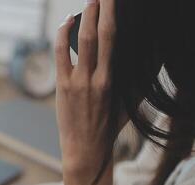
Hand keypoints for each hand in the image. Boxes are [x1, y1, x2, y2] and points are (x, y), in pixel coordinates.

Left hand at [55, 0, 126, 184]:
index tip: (114, 3)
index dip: (114, 18)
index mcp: (113, 81)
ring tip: (87, 4)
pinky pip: (60, 54)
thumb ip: (135, 82)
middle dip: (101, 10)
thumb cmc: (108, 126)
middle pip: (99, 35)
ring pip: (80, 42)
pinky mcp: (62, 86)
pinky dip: (63, 36)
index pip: (115, 41)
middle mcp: (96, 78)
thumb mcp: (126, 104)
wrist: (86, 148)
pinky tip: (67, 23)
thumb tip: (146, 61)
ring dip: (82, 19)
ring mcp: (77, 82)